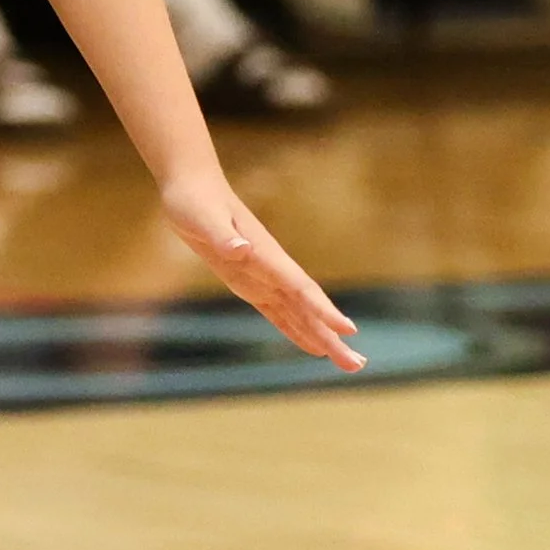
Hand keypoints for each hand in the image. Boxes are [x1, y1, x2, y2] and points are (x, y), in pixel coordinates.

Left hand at [160, 171, 363, 370]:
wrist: (192, 185)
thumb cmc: (195, 200)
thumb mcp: (202, 218)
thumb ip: (223, 235)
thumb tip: (243, 250)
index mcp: (265, 255)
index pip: (300, 287)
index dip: (322, 310)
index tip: (348, 330)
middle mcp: (271, 268)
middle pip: (308, 307)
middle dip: (332, 336)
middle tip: (357, 364)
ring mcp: (263, 276)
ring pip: (299, 313)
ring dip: (323, 338)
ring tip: (349, 363)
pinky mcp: (249, 281)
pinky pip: (278, 311)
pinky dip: (296, 329)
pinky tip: (312, 346)